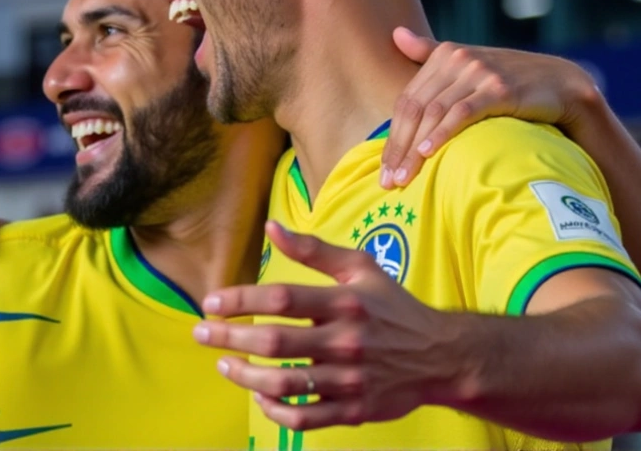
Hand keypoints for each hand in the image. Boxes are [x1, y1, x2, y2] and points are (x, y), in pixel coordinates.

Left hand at [193, 222, 460, 430]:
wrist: (443, 356)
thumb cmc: (394, 307)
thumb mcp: (360, 268)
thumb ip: (313, 250)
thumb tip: (271, 227)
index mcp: (345, 303)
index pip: (281, 299)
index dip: (240, 300)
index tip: (211, 303)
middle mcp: (346, 341)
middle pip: (275, 342)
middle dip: (229, 338)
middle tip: (201, 334)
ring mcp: (350, 380)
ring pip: (285, 383)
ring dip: (245, 376)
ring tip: (224, 365)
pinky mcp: (354, 409)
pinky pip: (305, 417)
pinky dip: (275, 411)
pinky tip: (258, 396)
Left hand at [382, 27, 599, 188]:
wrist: (562, 82)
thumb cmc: (508, 80)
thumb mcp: (468, 64)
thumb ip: (430, 54)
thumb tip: (395, 33)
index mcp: (445, 55)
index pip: (407, 101)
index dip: (392, 135)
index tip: (381, 168)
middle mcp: (458, 60)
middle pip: (416, 109)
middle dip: (398, 148)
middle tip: (386, 180)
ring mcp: (479, 73)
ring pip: (434, 113)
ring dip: (414, 149)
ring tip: (403, 177)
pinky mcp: (500, 89)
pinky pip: (462, 112)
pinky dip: (442, 133)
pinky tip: (428, 153)